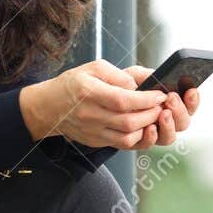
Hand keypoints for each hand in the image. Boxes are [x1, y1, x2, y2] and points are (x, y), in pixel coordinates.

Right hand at [19, 58, 198, 151]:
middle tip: (162, 106)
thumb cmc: (74, 84)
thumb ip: (119, 74)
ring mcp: (93, 131)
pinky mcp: (96, 141)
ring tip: (154, 115)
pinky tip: (143, 126)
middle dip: (151, 114)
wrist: (50, 107)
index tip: (160, 94)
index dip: (146, 99)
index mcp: (88, 92)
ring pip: (127, 137)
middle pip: (128, 122)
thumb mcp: (94, 68)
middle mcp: (90, 115)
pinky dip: (137, 137)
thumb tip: (141, 85)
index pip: (123, 100)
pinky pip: (122, 145)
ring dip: (147, 128)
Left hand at [123, 66, 199, 149]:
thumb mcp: (135, 75)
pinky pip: (149, 145)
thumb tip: (161, 79)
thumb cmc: (120, 86)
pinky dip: (152, 137)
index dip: (193, 100)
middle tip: (171, 99)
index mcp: (169, 102)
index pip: (189, 105)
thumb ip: (149, 75)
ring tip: (163, 113)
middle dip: (180, 111)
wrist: (99, 100)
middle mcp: (165, 119)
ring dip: (169, 126)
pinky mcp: (138, 142)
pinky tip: (150, 128)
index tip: (191, 91)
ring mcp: (153, 132)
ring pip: (169, 137)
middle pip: (183, 122)